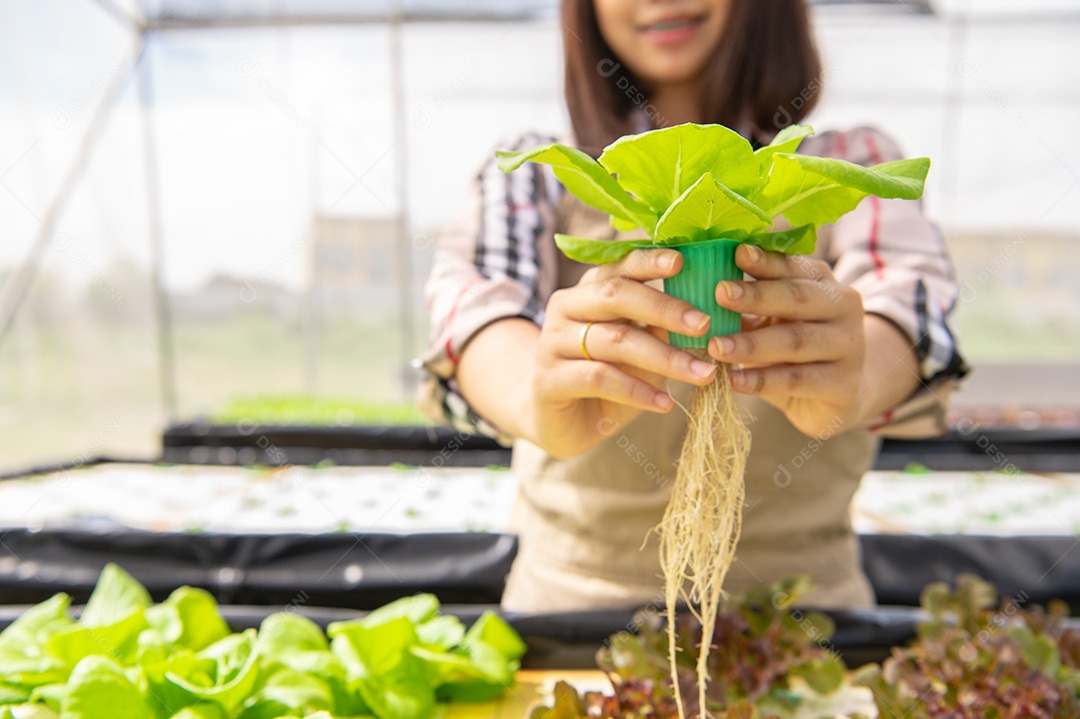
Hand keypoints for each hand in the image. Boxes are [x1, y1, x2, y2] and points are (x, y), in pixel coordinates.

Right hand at [531, 248, 718, 457]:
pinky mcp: (548, 380)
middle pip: (615, 296)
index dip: (648, 262)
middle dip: (665, 308)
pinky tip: (665, 403)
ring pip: (615, 340)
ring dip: (665, 357)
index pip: (619, 268)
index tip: (682, 261)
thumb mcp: (638, 351)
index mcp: (587, 291)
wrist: (562, 424)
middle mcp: (565, 309)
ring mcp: (552, 343)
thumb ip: (658, 328)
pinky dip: (637, 391)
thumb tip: (704, 314)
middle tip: (704, 324)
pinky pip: (599, 378)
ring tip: (703, 374)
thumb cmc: (608, 380)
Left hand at [707, 244, 866, 436]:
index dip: (765, 261)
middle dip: (757, 296)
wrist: (836, 395)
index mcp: (825, 283)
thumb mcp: (773, 319)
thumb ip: (749, 301)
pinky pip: (797, 380)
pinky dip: (761, 380)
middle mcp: (844, 309)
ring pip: (796, 341)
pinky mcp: (844, 384)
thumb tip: (700, 279)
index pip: (794, 267)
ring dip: (752, 344)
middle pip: (798, 298)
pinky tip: (733, 380)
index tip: (736, 253)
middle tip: (719, 293)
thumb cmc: (791, 348)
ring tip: (715, 347)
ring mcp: (849, 347)